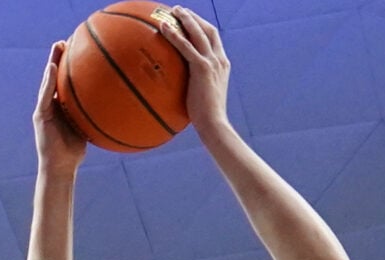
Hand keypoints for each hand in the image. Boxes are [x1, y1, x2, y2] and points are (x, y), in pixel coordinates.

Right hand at [34, 44, 85, 171]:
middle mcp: (52, 104)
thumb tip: (119, 108)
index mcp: (63, 105)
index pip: (67, 82)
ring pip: (48, 81)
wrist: (60, 168)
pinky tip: (52, 68)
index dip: (71, 65)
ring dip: (52, 62)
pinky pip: (45, 95)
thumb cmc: (75, 152)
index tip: (79, 48)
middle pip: (56, 76)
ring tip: (58, 46)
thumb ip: (96, 116)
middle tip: (68, 39)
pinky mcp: (40, 116)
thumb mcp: (89, 129)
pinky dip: (48, 81)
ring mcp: (44, 109)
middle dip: (60, 57)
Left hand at [150, 6, 230, 135]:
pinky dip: (174, 34)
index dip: (202, 26)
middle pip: (208, 30)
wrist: (214, 124)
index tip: (190, 20)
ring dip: (185, 19)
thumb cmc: (206, 117)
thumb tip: (180, 87)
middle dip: (194, 17)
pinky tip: (163, 27)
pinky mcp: (202, 68)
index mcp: (221, 64)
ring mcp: (212, 62)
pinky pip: (186, 46)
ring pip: (198, 32)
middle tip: (179, 10)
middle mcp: (219, 60)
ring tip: (173, 11)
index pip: (213, 38)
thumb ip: (196, 86)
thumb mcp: (202, 97)